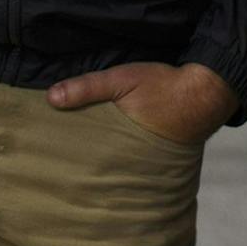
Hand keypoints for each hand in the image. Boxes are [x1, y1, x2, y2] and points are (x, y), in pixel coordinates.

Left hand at [47, 62, 236, 145]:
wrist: (204, 94)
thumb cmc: (162, 87)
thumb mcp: (122, 80)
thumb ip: (88, 88)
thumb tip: (50, 98)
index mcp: (116, 145)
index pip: (82, 159)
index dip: (63, 159)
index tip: (42, 156)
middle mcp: (125, 159)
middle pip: (92, 165)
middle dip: (74, 163)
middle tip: (49, 161)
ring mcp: (138, 160)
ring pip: (106, 163)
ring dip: (92, 158)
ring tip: (67, 157)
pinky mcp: (147, 154)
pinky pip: (122, 157)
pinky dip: (110, 155)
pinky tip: (99, 148)